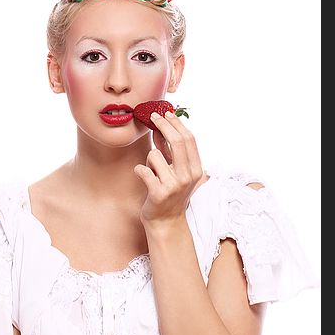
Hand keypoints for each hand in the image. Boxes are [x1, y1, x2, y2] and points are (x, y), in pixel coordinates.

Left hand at [133, 111, 203, 226]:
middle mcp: (188, 176)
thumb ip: (169, 151)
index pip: (189, 139)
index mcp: (195, 169)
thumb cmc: (169, 193)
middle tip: (151, 116)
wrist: (165, 222)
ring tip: (153, 174)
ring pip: (154, 155)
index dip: (176, 123)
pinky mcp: (158, 193)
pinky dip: (139, 172)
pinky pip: (142, 170)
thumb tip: (161, 127)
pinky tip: (145, 180)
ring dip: (149, 161)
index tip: (165, 113)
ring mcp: (174, 185)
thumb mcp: (174, 171)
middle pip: (177, 141)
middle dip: (163, 125)